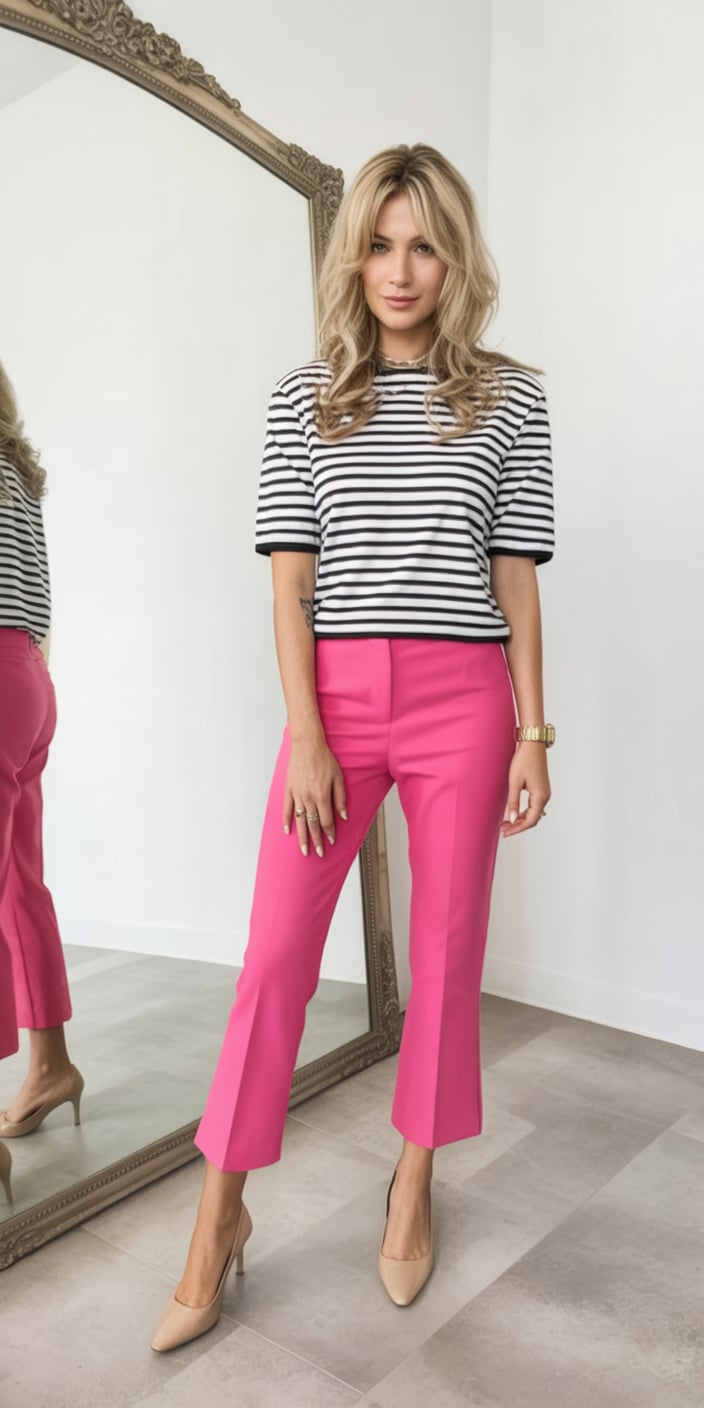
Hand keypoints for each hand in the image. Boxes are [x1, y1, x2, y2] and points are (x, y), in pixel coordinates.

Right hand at [283, 731, 347, 857]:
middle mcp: (308, 798)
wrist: (307, 745)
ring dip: (302, 837)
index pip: (327, 821)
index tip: (331, 842)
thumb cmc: (324, 759)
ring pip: (300, 821)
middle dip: (317, 841)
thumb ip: (341, 798)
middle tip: (318, 853)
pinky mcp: (289, 790)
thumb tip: (344, 816)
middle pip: (313, 825)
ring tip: (304, 850)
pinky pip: (287, 809)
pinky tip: (288, 831)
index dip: (330, 833)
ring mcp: (297, 795)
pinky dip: (287, 821)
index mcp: (322, 796)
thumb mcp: (339, 777)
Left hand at [500, 742, 550, 838]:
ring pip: (533, 813)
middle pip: (532, 819)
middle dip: (517, 826)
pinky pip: (533, 806)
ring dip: (520, 819)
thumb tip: (511, 819)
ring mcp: (543, 792)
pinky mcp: (540, 788)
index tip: (505, 832)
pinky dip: (523, 812)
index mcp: (541, 796)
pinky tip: (513, 812)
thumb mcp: (515, 782)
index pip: (530, 821)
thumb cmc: (525, 760)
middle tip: (503, 829)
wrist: (532, 744)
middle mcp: (545, 796)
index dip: (517, 829)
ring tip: (505, 822)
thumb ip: (513, 802)